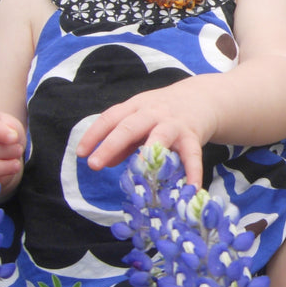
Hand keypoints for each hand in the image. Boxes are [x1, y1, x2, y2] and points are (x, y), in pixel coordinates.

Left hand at [76, 81, 215, 186]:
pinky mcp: (193, 136)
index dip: (94, 134)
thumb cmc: (165, 112)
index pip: (111, 117)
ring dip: (147, 155)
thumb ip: (123, 141)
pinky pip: (191, 155)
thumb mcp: (141, 119)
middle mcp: (153, 112)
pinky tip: (190, 188)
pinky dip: (192, 172)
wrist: (204, 98)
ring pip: (159, 137)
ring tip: (137, 173)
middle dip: (110, 145)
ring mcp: (174, 124)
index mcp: (136, 106)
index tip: (81, 153)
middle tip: (94, 165)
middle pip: (129, 127)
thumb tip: (104, 162)